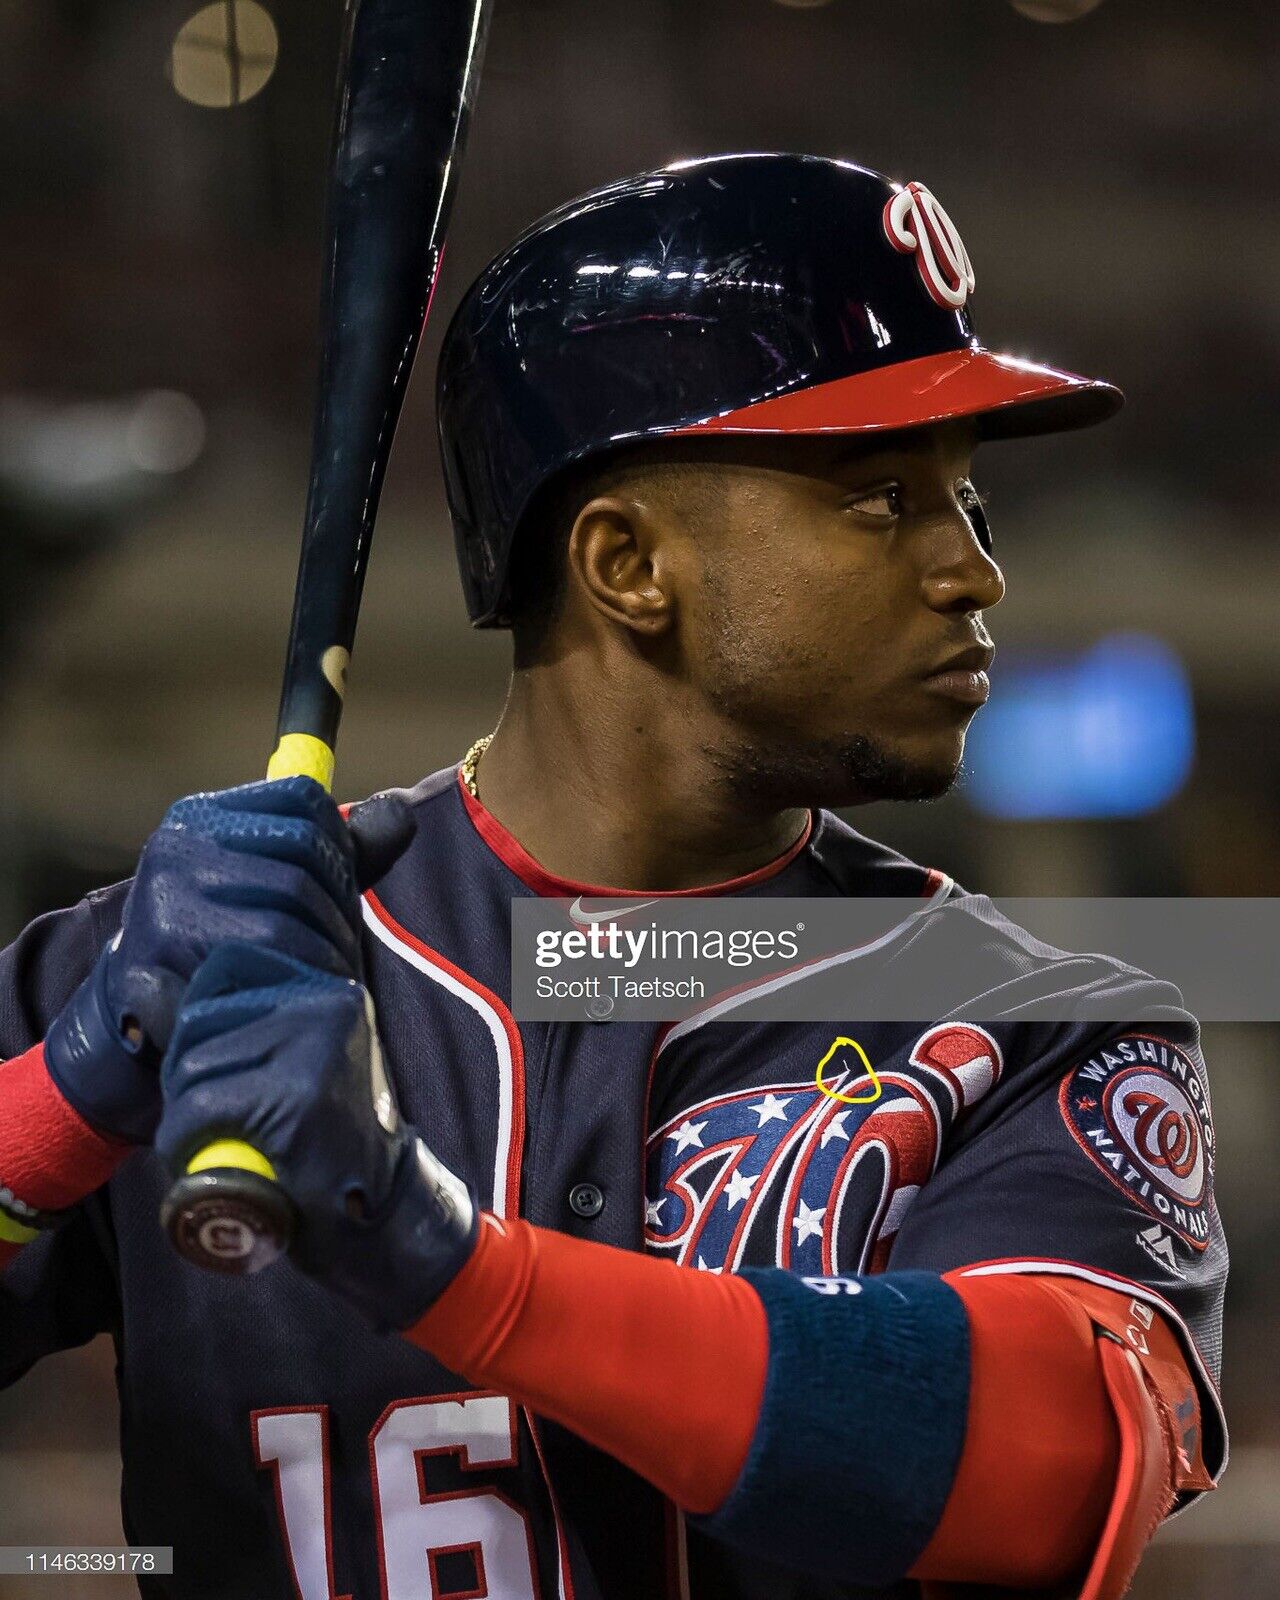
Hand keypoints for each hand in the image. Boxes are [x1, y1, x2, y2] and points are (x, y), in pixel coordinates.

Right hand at [43, 777, 411, 1144]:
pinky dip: (301, 972)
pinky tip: (304, 989)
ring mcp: (167, 896)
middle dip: (338, 899)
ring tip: (327, 969)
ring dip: (327, 942)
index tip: (339, 882)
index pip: (301, 799)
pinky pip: (267, 952)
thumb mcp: (282, 883)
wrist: (154, 1012)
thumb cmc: (229, 937)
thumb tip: (400, 813)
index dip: (338, 841)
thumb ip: (341, 850)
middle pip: (303, 851)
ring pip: (291, 904)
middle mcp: (178, 845)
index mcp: (202, 816)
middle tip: (340, 940)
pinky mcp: (168, 951)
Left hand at [156, 942, 477, 1330]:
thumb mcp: (319, 1062)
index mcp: (333, 995)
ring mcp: (313, 1053)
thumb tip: (185, 1003)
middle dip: (182, 1072)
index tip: (198, 1057)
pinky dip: (180, 1137)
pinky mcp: (294, 1101)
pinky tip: (189, 1157)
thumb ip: (275, 1028)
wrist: (378, 1216)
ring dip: (179, 1109)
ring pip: (193, 1066)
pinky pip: (199, 1109)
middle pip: (201, 1020)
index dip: (197, 1012)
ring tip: (196, 1137)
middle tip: (194, 1113)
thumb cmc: (336, 1143)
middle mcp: (327, 1010)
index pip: (232, 966)